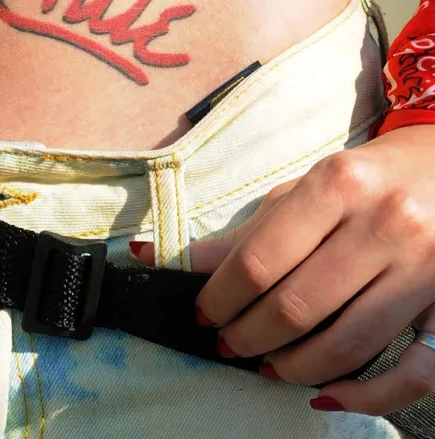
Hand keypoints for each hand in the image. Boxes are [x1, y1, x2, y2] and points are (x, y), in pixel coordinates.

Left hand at [132, 125, 434, 415]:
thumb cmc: (365, 181)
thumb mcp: (303, 191)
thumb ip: (244, 234)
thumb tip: (169, 262)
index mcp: (338, 186)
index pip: (258, 261)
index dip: (220, 298)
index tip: (203, 314)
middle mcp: (387, 224)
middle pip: (295, 308)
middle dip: (248, 336)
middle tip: (229, 342)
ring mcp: (427, 269)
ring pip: (346, 346)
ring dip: (292, 367)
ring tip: (266, 364)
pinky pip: (413, 373)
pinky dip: (366, 395)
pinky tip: (326, 394)